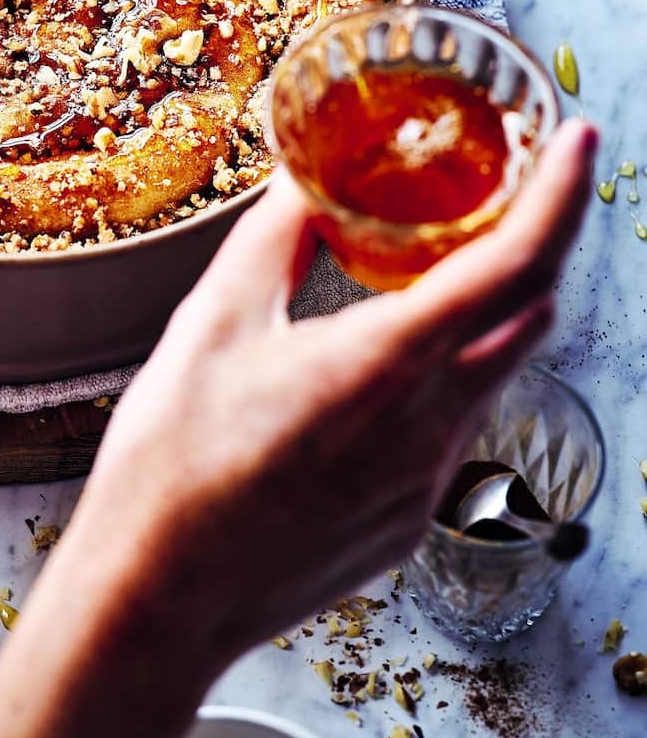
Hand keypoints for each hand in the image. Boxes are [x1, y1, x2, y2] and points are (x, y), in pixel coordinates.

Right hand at [85, 116, 596, 654]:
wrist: (158, 597)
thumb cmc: (174, 464)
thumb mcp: (212, 322)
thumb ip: (274, 240)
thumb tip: (305, 183)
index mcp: (387, 361)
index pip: (516, 263)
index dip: (561, 194)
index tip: (579, 140)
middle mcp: (430, 425)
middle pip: (528, 316)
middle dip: (533, 247)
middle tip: (504, 198)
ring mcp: (428, 484)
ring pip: (492, 375)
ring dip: (482, 317)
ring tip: (428, 279)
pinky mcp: (410, 523)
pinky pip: (451, 432)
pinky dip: (439, 382)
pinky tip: (373, 375)